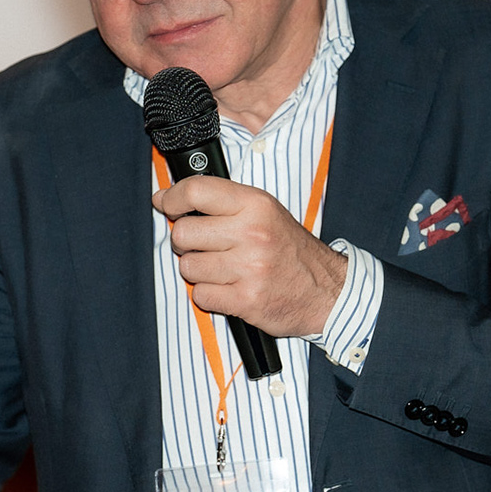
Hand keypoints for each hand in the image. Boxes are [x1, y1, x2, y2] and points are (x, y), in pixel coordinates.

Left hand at [152, 177, 346, 338]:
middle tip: (202, 246)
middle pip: (183, 233)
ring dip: (197, 271)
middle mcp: (252, 233)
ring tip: (221, 269)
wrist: (326, 290)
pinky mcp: (246, 300)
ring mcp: (249, 268)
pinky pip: (200, 295)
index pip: (196, 191)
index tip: (166, 205)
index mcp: (255, 205)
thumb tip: (164, 197)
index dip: (172, 198)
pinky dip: (208, 294)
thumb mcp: (264, 211)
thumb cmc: (288, 250)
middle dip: (185, 242)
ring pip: (188, 267)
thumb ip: (219, 202)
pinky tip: (227, 288)